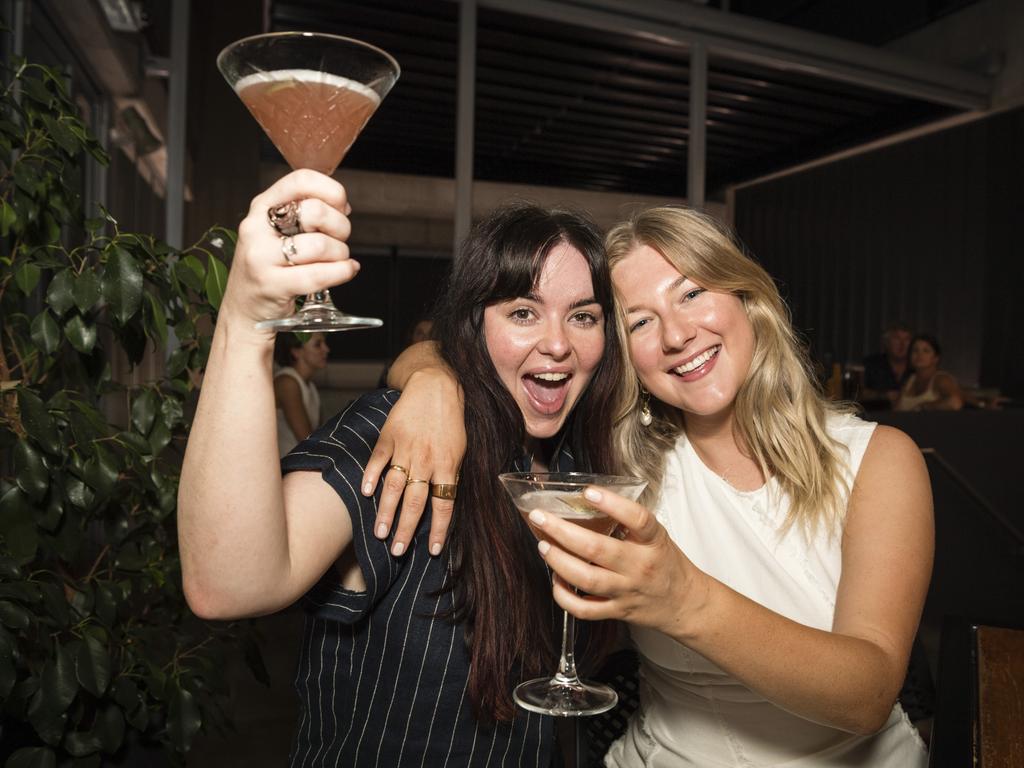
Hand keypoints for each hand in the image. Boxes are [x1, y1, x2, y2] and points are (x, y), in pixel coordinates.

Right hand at [220, 169, 357, 332]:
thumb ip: (306, 213)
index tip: (341, 205)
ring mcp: (261, 256)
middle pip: (315, 212)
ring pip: (321, 245)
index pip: (301, 180)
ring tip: (338, 260)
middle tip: (340, 239)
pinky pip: (319, 274)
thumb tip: (342, 204)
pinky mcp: (272, 284)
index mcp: (261, 206)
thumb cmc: (269, 266)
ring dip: (341, 254)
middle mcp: (257, 227)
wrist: (245, 307)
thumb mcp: (278, 231)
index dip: (331, 190)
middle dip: (341, 226)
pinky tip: (346, 270)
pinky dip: (342, 272)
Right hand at [360, 368, 465, 556]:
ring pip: (395, 486)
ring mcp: (406, 448)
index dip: (438, 529)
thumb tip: (444, 503)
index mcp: (449, 465)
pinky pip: (378, 460)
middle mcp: (427, 460)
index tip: (432, 550)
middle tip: (397, 550)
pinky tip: (366, 493)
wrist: (436, 385)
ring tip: (380, 533)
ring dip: (386, 511)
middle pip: (416, 501)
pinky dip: (371, 476)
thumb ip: (451, 475)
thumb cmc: (451, 421)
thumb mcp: (461, 449)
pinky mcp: (390, 436)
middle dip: (406, 528)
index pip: (444, 504)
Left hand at [528, 486, 704, 638]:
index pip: (637, 519)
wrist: (684, 603)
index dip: (612, 504)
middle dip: (562, 532)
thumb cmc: (665, 563)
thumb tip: (586, 499)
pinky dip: (564, 596)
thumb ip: (627, 522)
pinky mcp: (617, 611)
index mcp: (652, 541)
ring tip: (543, 545)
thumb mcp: (655, 536)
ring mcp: (627, 591)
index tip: (588, 491)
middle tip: (540, 517)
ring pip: (586, 579)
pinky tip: (556, 580)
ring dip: (559, 561)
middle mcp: (639, 566)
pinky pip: (585, 609)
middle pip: (597, 549)